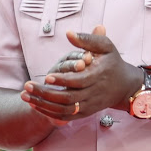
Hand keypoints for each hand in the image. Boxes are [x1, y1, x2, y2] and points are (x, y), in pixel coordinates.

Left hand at [20, 25, 142, 121]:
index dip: (63, 80)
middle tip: (27, 86)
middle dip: (46, 94)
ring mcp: (89, 105)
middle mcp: (94, 93)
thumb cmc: (112, 62)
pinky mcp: (85, 113)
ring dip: (43, 105)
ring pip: (64, 110)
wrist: (125, 86)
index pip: (79, 81)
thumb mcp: (105, 46)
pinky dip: (49, 113)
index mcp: (98, 76)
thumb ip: (87, 39)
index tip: (47, 76)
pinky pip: (66, 117)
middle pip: (68, 98)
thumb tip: (68, 33)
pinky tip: (35, 105)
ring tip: (25, 96)